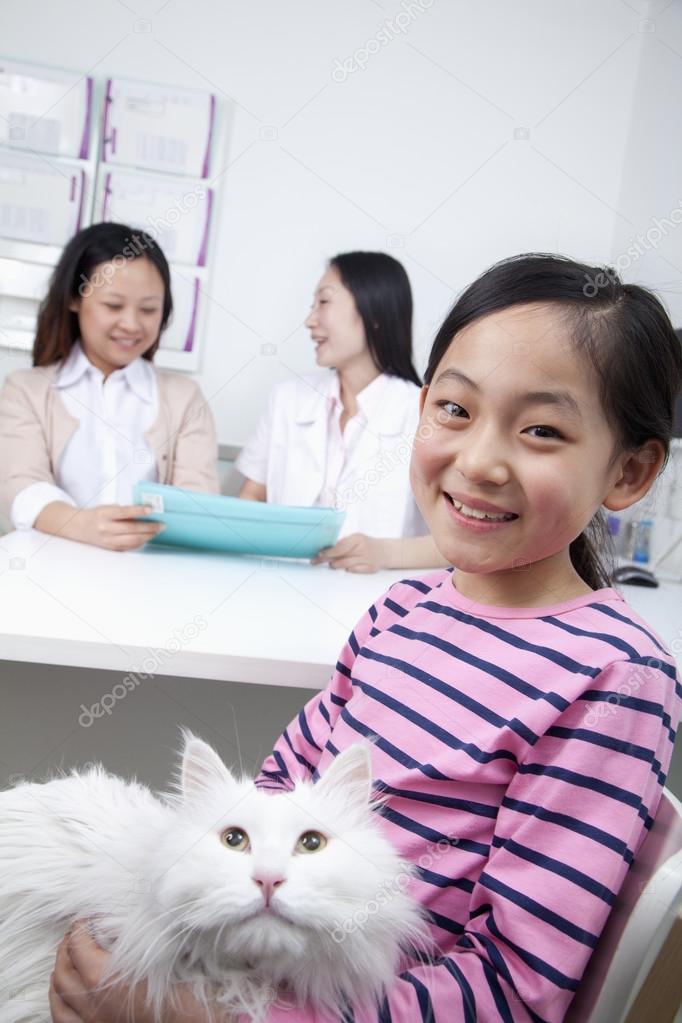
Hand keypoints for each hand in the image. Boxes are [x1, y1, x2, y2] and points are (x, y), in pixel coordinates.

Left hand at [49, 923, 215, 1021]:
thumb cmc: (184, 993)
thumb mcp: (162, 955)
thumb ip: (139, 937)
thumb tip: (129, 918)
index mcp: (105, 978)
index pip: (78, 944)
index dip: (82, 925)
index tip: (90, 916)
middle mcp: (92, 1003)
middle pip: (64, 968)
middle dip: (68, 946)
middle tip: (79, 932)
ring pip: (58, 996)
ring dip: (60, 973)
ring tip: (69, 959)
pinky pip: (64, 1020)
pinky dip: (60, 1002)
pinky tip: (68, 994)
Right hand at [57, 504, 164, 551]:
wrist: (77, 527)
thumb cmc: (96, 515)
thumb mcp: (107, 508)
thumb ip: (123, 511)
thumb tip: (145, 513)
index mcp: (103, 514)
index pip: (124, 512)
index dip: (139, 511)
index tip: (152, 509)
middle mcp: (105, 528)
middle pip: (131, 529)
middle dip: (149, 527)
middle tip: (162, 525)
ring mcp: (108, 540)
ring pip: (132, 540)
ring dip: (148, 536)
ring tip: (157, 531)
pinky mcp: (110, 548)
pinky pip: (129, 546)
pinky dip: (140, 542)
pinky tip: (147, 537)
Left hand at [312, 533, 389, 572]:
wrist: (387, 551)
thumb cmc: (367, 545)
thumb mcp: (357, 539)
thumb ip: (344, 544)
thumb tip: (325, 548)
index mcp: (358, 538)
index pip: (340, 546)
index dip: (329, 551)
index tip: (319, 554)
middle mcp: (363, 548)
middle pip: (341, 556)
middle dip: (327, 559)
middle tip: (316, 561)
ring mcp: (368, 559)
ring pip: (347, 565)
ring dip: (336, 565)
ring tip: (332, 564)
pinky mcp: (371, 568)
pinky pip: (355, 570)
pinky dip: (349, 570)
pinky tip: (346, 568)